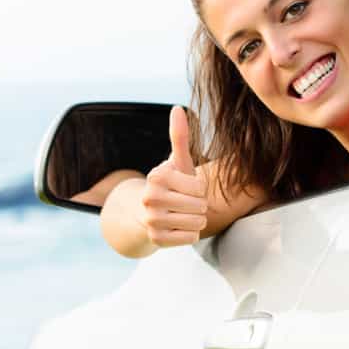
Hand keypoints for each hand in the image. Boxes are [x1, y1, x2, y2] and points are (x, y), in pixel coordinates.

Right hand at [138, 106, 207, 246]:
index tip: (187, 187)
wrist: (148, 213)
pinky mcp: (156, 240)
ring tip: (183, 214)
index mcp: (157, 176)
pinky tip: (178, 227)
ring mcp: (151, 220)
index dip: (199, 188)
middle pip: (200, 206)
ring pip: (197, 223)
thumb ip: (180, 136)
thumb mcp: (177, 162)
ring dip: (197, 220)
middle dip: (199, 205)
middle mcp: (150, 198)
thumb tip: (177, 108)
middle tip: (186, 203)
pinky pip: (191, 238)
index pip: (200, 187)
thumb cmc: (172, 184)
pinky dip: (191, 234)